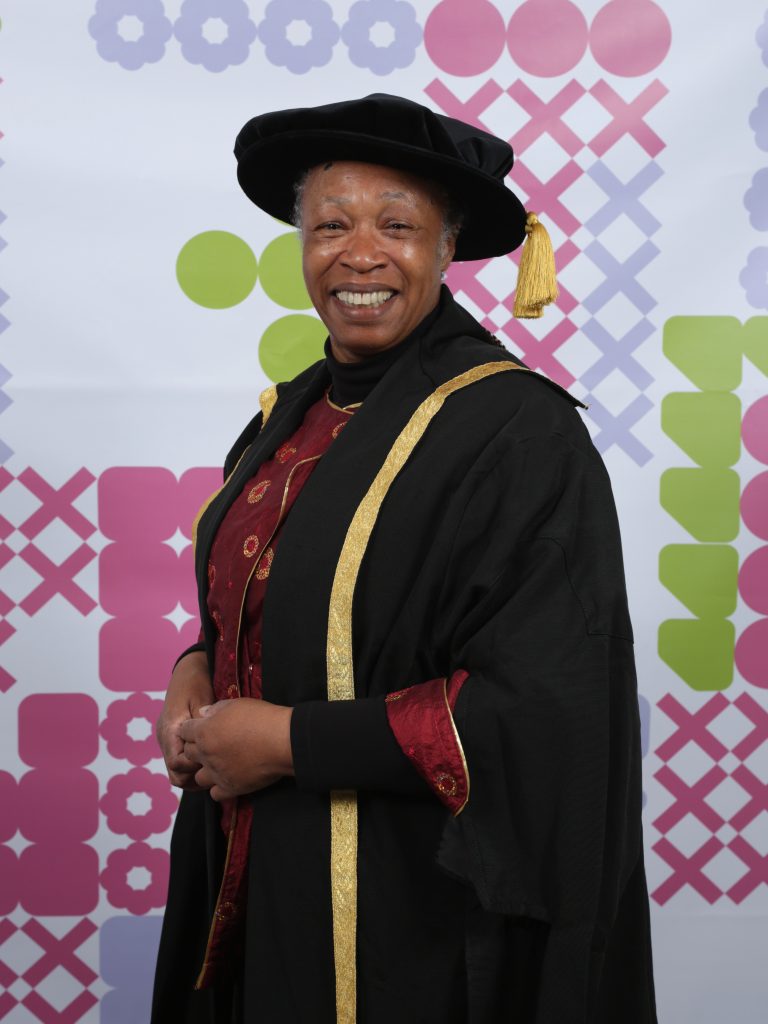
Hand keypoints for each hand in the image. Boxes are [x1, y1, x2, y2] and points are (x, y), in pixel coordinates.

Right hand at [156, 650, 213, 789]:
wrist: (188, 670)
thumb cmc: (196, 682)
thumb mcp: (201, 699)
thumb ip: (202, 723)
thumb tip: (207, 744)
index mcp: (170, 729)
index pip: (177, 763)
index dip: (195, 766)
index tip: (214, 759)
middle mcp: (165, 738)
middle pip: (175, 774)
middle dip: (195, 777)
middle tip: (218, 771)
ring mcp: (168, 741)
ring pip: (177, 772)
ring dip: (195, 775)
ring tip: (216, 771)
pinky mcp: (174, 741)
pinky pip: (180, 763)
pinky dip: (193, 768)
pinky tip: (212, 763)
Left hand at [178, 698, 293, 801]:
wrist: (283, 740)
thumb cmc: (262, 718)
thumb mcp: (236, 704)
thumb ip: (215, 709)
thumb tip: (202, 714)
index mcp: (204, 731)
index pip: (184, 731)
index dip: (192, 729)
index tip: (203, 728)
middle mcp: (206, 754)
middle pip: (189, 755)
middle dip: (197, 749)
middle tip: (213, 744)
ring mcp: (217, 773)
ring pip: (199, 777)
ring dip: (206, 770)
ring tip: (220, 764)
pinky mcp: (231, 788)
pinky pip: (214, 794)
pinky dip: (219, 787)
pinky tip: (229, 778)